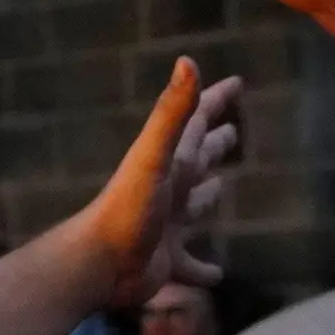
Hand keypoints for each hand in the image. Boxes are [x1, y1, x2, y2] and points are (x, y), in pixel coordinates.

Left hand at [59, 59, 242, 312]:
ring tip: (222, 188)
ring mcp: (167, 224)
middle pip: (197, 159)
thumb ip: (171, 113)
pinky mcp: (166, 260)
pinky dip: (203, 268)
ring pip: (195, 206)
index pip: (196, 121)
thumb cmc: (127, 209)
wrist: (97, 263)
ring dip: (208, 197)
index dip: (215, 100)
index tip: (236, 83)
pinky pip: (191, 263)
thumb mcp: (153, 157)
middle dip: (214, 143)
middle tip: (231, 133)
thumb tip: (187, 61)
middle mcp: (169, 188)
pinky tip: (216, 274)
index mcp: (171, 162)